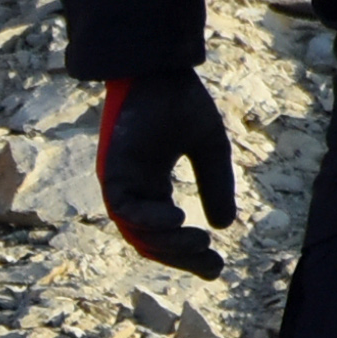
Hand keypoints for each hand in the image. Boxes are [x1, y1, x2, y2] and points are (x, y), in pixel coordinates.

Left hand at [99, 73, 239, 275]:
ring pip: (136, 232)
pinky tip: (178, 218)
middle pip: (150, 241)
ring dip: (168, 244)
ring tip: (199, 243)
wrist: (160, 69)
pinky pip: (124, 208)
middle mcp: (134, 189)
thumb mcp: (209, 148)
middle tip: (212, 266)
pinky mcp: (112, 170)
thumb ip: (214, 185)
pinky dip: (149, 220)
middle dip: (181, 258)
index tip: (217, 267)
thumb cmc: (180, 102)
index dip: (189, 254)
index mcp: (152, 186)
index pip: (166, 233)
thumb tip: (224, 226)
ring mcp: (120, 181)